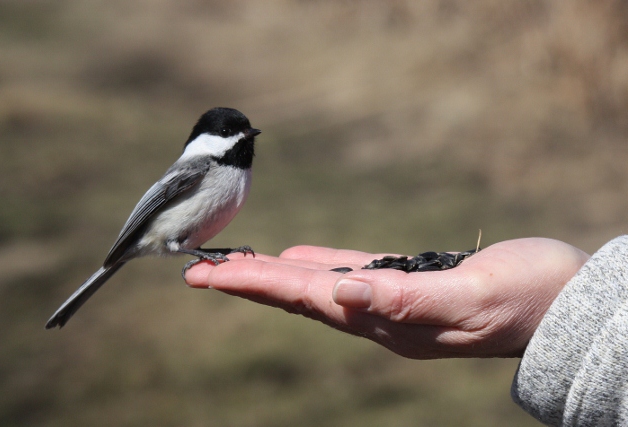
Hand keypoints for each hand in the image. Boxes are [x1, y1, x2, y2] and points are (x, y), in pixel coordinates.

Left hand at [184, 238, 589, 358]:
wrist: (561, 303)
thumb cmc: (526, 298)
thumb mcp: (471, 297)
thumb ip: (406, 300)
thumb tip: (343, 294)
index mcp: (385, 319)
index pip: (304, 298)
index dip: (254, 285)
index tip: (207, 276)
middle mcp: (378, 315)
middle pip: (298, 295)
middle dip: (248, 282)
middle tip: (197, 271)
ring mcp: (390, 302)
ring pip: (317, 286)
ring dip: (275, 275)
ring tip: (236, 266)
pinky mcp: (408, 284)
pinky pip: (350, 273)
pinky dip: (318, 266)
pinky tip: (300, 259)